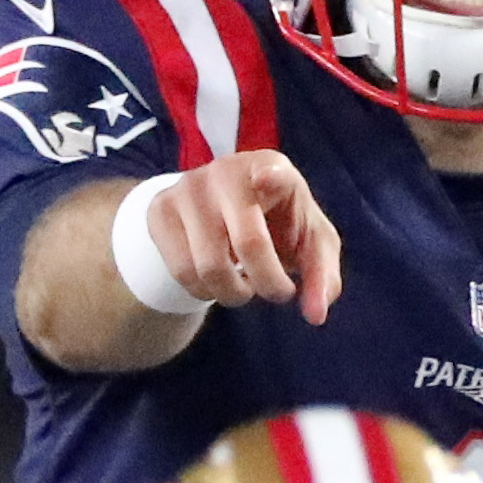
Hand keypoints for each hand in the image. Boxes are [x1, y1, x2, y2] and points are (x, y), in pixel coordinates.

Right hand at [143, 152, 342, 322]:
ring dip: (233, 293)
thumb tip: (316, 315)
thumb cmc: (280, 224)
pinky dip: (204, 290)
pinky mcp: (160, 209)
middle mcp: (227, 171)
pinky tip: (216, 277)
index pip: (272, 171)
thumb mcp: (311, 244)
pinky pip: (181, 271)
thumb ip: (322, 277)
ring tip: (244, 285)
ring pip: (209, 266)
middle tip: (276, 292)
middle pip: (248, 243)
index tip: (267, 178)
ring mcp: (188, 188)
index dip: (271, 178)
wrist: (224, 209)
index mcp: (273, 167)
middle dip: (268, 284)